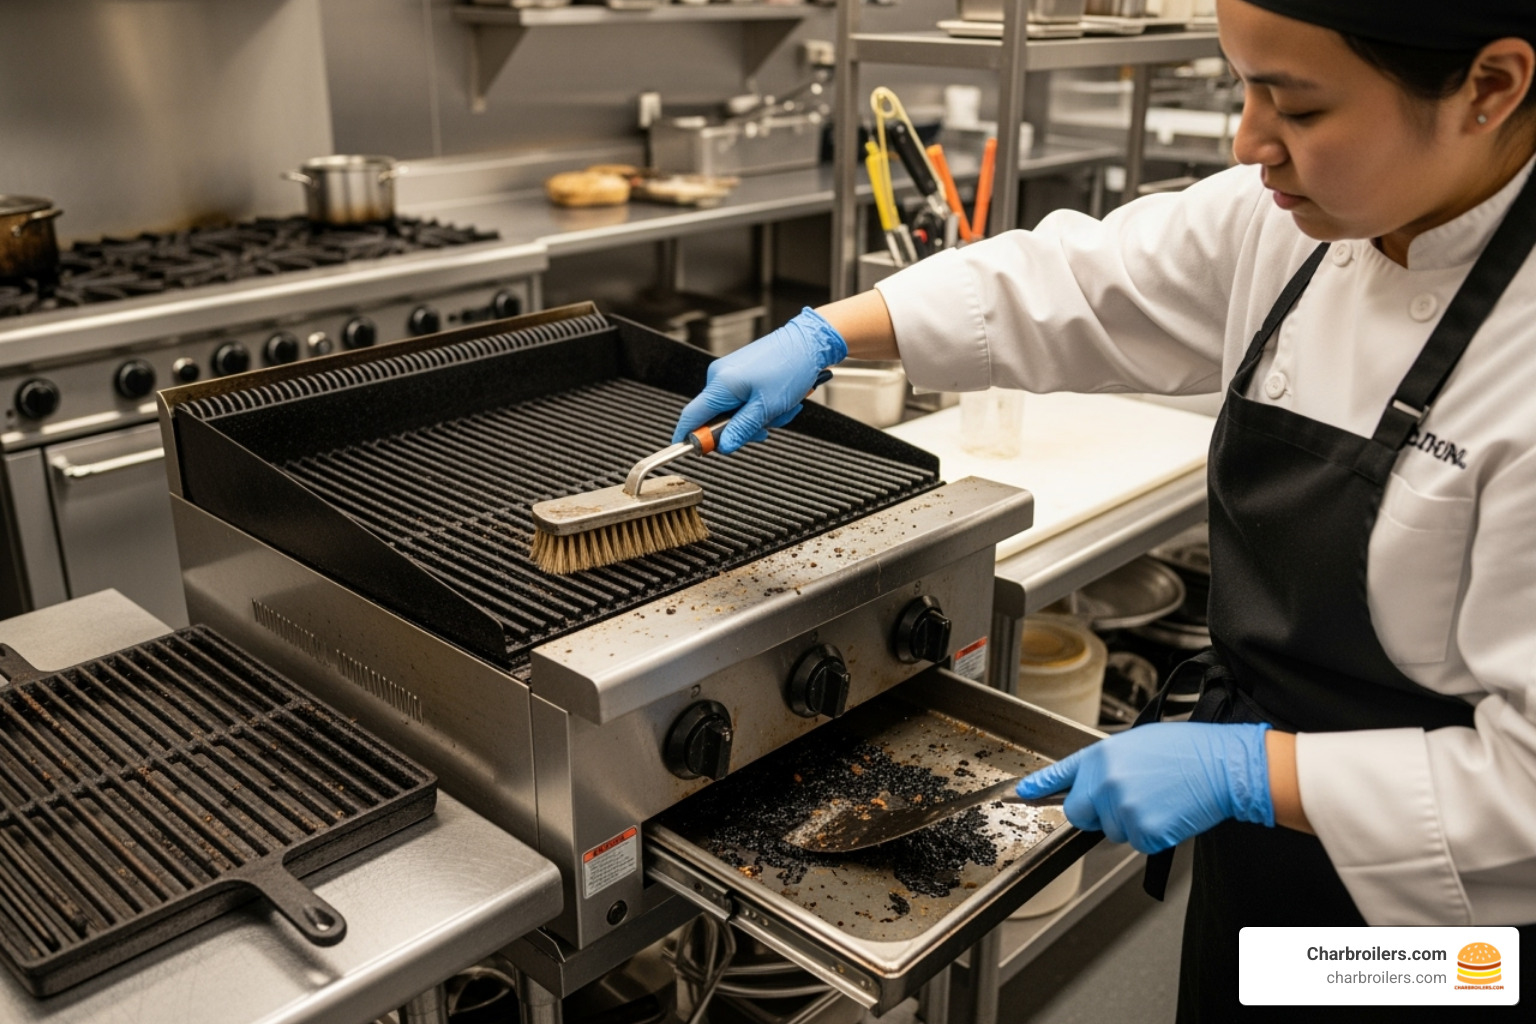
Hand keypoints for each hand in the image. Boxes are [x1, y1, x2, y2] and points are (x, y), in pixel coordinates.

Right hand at [672, 307, 847, 452]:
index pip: (691, 416)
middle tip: (765, 427)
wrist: (808, 343)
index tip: (692, 451)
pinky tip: (778, 401)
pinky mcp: (740, 373)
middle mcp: (719, 377)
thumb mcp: (766, 408)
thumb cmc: (790, 368)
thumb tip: (723, 446)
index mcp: (720, 384)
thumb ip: (741, 429)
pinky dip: (760, 407)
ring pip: (734, 412)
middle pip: (716, 418)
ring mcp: (729, 374)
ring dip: (757, 418)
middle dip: (742, 428)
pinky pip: (743, 401)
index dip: (689, 437)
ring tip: (780, 409)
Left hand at [1015, 722, 1273, 853]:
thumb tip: (1095, 783)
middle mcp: (1104, 783)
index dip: (1039, 786)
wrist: (1222, 766)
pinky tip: (1167, 812)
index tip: (1022, 793)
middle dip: (1096, 814)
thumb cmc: (1186, 751)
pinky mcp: (1142, 832)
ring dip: (1129, 823)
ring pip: (1112, 831)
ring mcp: (1121, 809)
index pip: (1060, 773)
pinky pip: (1136, 843)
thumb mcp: (1137, 744)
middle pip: (1080, 814)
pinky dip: (1151, 835)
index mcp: (1100, 756)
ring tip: (1157, 798)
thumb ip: (1108, 764)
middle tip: (1126, 801)